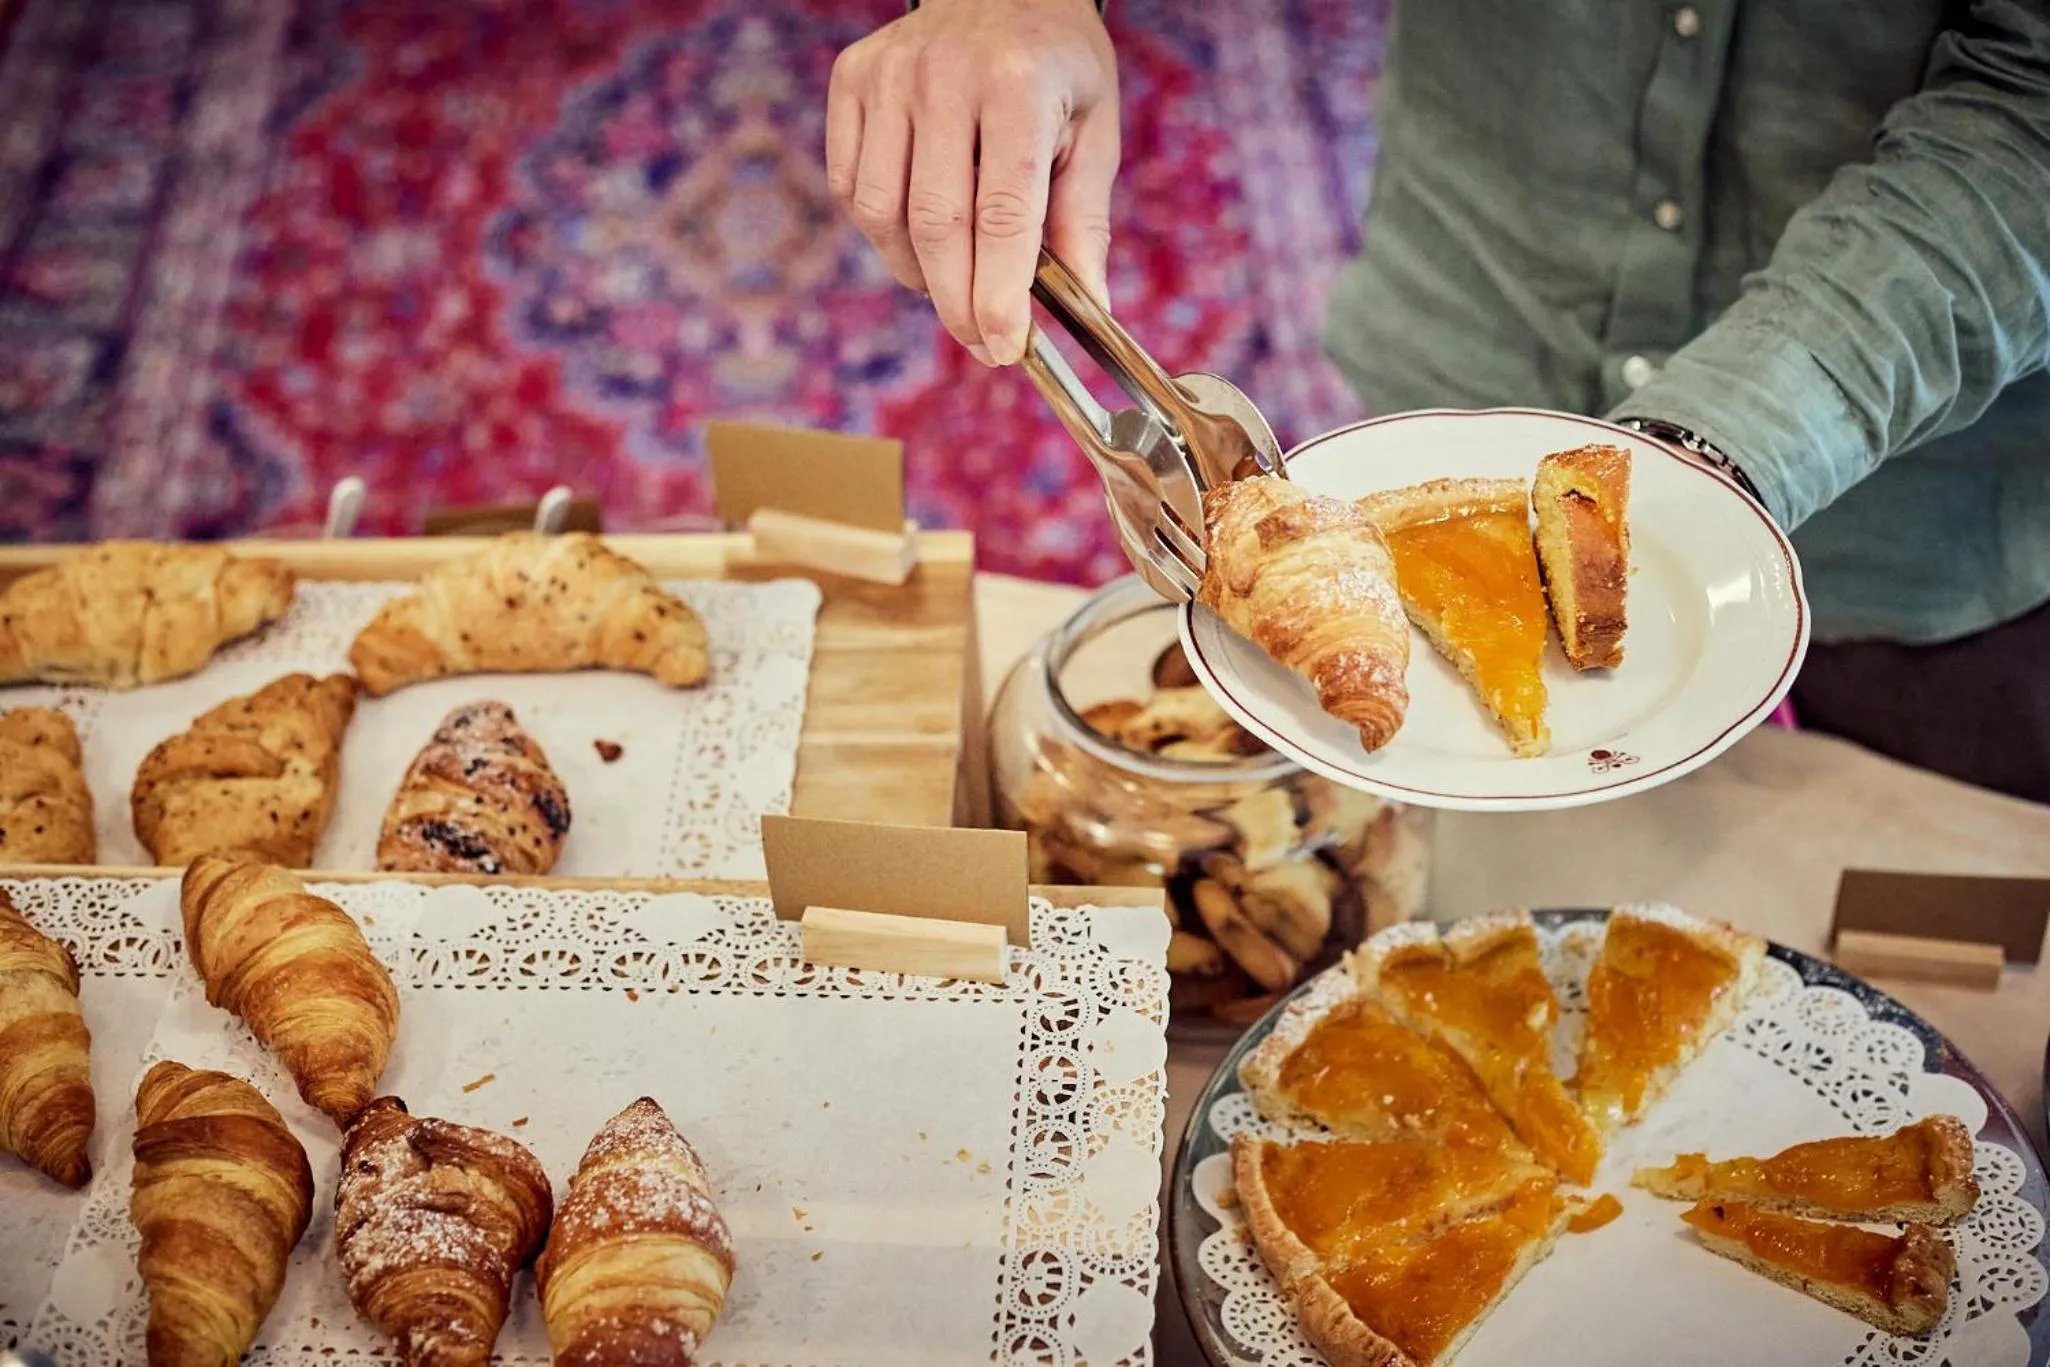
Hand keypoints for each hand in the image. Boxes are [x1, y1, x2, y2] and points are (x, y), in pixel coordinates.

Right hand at [827, 0, 1117, 366]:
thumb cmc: (1055, 67)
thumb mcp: (1094, 131)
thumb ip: (1085, 221)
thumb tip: (1089, 307)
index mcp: (1017, 85)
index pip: (1003, 214)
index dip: (999, 294)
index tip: (1006, 347)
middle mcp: (943, 75)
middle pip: (935, 225)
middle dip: (958, 302)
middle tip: (983, 343)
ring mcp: (888, 76)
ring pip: (881, 214)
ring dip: (917, 271)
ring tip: (953, 281)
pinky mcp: (850, 80)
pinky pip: (848, 186)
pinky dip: (881, 230)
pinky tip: (918, 233)